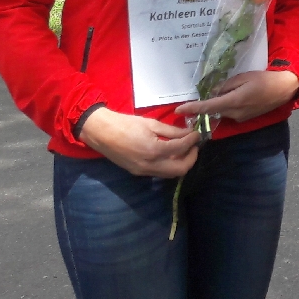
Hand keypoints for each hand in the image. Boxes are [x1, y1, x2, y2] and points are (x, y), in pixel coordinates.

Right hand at [79, 107, 199, 177]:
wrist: (101, 132)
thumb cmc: (125, 124)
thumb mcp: (151, 124)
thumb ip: (172, 131)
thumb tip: (188, 134)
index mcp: (154, 150)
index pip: (181, 148)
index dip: (192, 140)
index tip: (197, 134)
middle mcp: (150, 165)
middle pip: (180, 170)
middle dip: (191, 158)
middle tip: (193, 146)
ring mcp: (143, 172)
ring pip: (170, 174)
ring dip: (181, 163)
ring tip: (183, 150)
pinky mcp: (137, 173)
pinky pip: (159, 173)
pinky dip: (169, 165)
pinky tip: (170, 154)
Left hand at [174, 70, 298, 123]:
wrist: (284, 89)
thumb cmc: (264, 79)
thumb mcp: (243, 77)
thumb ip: (226, 85)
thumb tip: (212, 91)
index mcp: (234, 101)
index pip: (208, 107)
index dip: (192, 108)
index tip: (178, 110)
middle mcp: (235, 113)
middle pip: (213, 111)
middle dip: (204, 106)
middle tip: (196, 99)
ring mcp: (240, 117)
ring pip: (221, 112)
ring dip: (217, 105)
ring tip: (221, 93)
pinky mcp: (245, 118)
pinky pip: (230, 113)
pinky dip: (226, 106)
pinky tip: (232, 96)